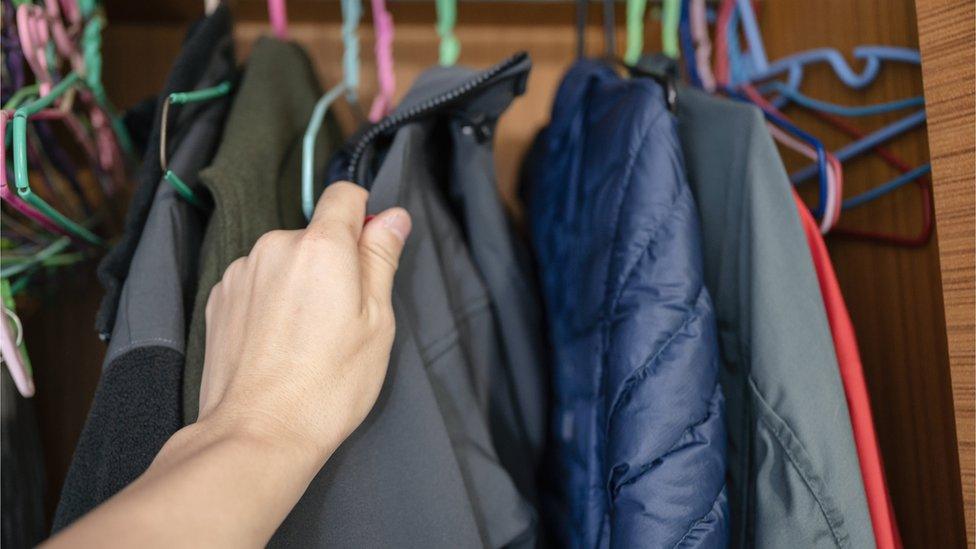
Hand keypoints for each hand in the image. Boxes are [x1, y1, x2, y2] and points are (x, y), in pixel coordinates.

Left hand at [198, 181, 411, 463]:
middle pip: (315, 234)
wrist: (257, 433)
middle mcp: (274, 246)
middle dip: (333, 262)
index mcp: (321, 246)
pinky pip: (257, 283)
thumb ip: (381, 259)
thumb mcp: (377, 322)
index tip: (371, 248)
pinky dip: (271, 301)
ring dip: (299, 282)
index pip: (344, 194)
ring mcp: (241, 272)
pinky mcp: (219, 298)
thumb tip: (392, 218)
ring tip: (307, 338)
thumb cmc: (328, 385)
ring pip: (285, 260)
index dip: (364, 216)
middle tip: (343, 317)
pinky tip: (279, 343)